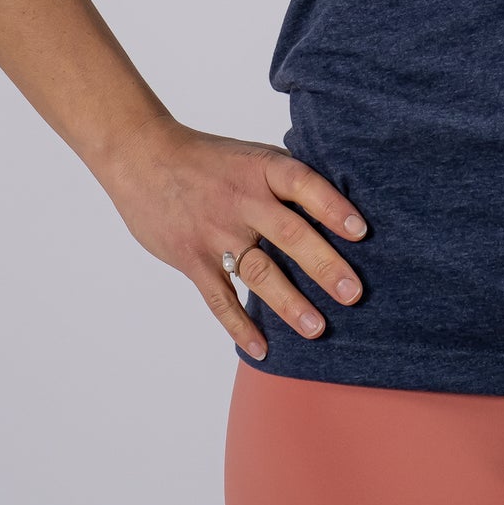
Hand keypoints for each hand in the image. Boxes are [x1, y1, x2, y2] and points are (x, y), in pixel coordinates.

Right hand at [97, 115, 367, 360]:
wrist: (143, 157)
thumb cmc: (208, 159)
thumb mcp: (252, 156)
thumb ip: (287, 181)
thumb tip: (339, 207)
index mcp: (261, 169)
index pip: (304, 185)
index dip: (333, 207)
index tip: (361, 232)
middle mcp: (242, 201)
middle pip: (289, 234)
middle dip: (324, 266)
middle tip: (353, 294)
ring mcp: (215, 233)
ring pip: (257, 273)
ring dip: (289, 303)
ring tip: (317, 329)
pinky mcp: (192, 259)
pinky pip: (219, 298)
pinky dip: (239, 326)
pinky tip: (261, 348)